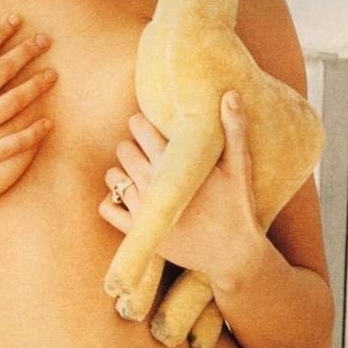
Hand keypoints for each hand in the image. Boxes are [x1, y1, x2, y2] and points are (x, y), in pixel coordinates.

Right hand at [0, 14, 56, 208]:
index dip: (0, 32)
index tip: (16, 20)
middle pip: (3, 71)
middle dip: (26, 52)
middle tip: (46, 40)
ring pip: (13, 104)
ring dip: (35, 87)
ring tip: (52, 75)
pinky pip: (11, 145)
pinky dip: (32, 134)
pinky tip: (48, 124)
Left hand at [98, 92, 263, 282]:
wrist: (233, 255)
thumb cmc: (237, 207)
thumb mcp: (239, 167)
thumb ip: (234, 129)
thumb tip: (230, 93)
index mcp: (175, 165)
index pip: (142, 129)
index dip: (140, 123)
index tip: (146, 125)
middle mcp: (154, 185)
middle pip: (124, 150)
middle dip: (130, 145)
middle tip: (142, 149)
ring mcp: (144, 210)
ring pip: (113, 178)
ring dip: (120, 171)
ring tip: (135, 172)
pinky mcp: (139, 233)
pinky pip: (108, 209)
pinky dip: (111, 201)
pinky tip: (127, 197)